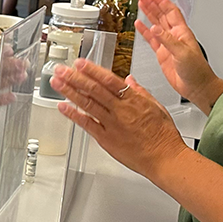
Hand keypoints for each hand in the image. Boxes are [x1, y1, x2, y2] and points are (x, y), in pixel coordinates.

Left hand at [50, 57, 187, 181]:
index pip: (109, 80)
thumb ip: (140, 92)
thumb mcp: (157, 107)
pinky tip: (63, 107)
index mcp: (134, 100)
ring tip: (57, 83)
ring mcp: (112, 125)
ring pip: (88, 104)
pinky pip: (87, 125)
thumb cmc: (164, 136)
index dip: (92, 70)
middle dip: (75, 78)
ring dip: (70, 92)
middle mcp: (121, 110)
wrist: (165, 158)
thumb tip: (130, 80)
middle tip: (61, 70)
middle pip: (94, 89)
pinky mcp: (106, 139)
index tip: (80, 63)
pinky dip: (74, 115)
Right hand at [135, 0, 222, 111]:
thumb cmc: (197, 70)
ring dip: (148, 13)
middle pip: (161, 15)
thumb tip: (155, 29)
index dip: (162, 1)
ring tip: (140, 4)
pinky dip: (145, 31)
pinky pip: (151, 39)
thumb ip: (168, 40)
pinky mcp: (162, 53)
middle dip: (152, 3)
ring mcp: (168, 44)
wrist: (196, 86)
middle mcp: (175, 35)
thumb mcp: (183, 53)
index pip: (170, 11)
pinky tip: (139, 25)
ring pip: (156, 24)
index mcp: (182, 32)